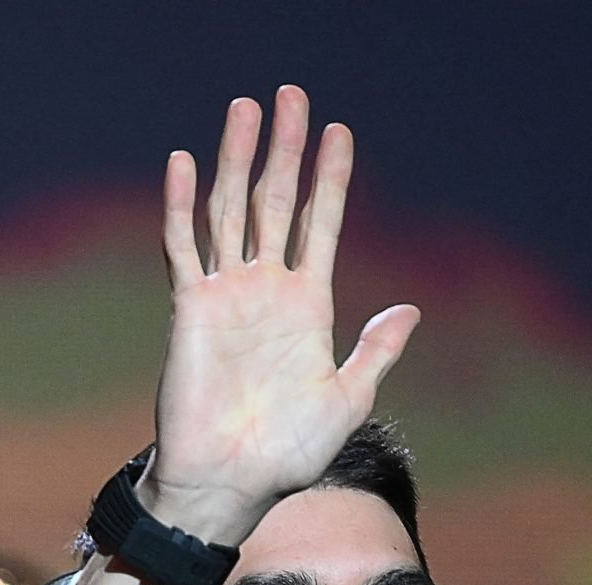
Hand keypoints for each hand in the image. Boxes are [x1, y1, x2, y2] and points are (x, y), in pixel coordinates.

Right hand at [142, 85, 420, 545]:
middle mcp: (267, 290)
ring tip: (246, 108)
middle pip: (278, 201)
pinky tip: (184, 162)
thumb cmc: (287, 454)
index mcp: (309, 306)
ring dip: (238, 159)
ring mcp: (226, 295)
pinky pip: (185, 247)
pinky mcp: (190, 309)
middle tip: (291, 95)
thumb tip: (410, 309)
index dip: (332, 178)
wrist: (229, 483)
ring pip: (232, 210)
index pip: (323, 224)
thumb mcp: (347, 399)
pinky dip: (182, 205)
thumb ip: (375, 351)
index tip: (341, 132)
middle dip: (286, 148)